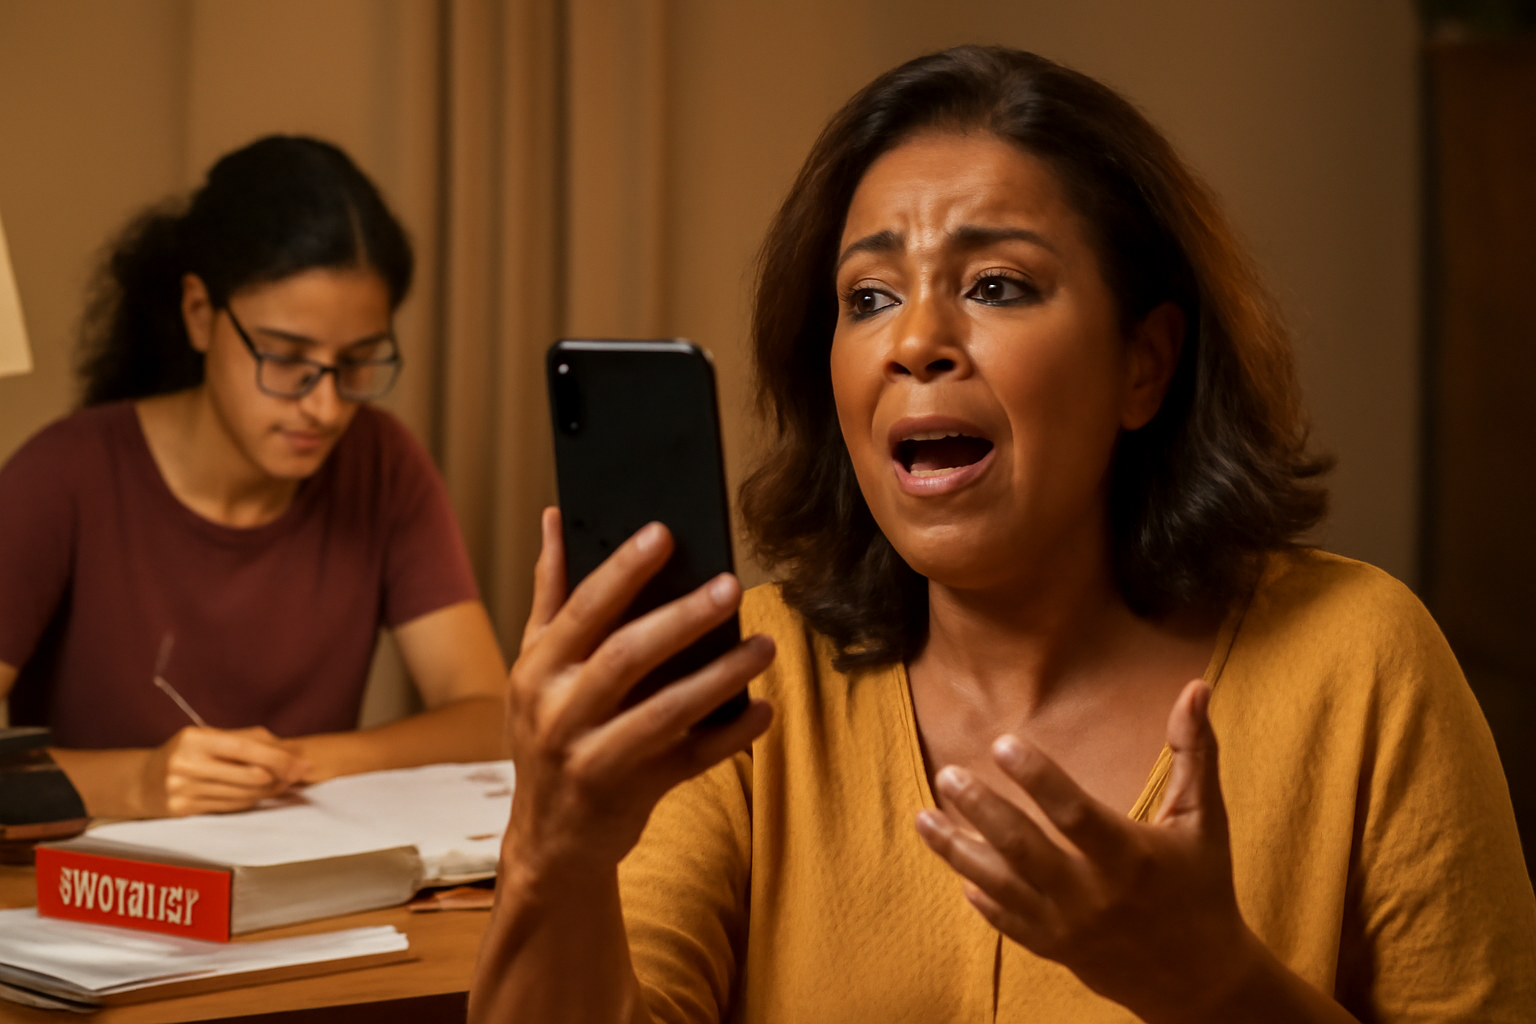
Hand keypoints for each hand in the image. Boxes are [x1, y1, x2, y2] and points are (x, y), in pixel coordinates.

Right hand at [139, 725, 308, 816]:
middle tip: (298, 775)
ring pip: (243, 794)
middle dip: (280, 776)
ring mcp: (183, 790)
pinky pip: (230, 806)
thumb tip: (287, 749)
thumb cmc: (185, 754)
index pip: (246, 748)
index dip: (278, 757)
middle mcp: (186, 764)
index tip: (301, 764)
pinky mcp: (183, 810)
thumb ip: (246, 738)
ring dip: (269, 791)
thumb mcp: (208, 737)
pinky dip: (250, 800)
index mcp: (194, 739)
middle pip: (249, 775)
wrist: (141, 781)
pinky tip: (260, 794)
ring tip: (284, 784)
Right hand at [503, 508, 774, 886]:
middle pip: (626, 658)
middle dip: (682, 619)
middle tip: (732, 585)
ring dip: (719, 676)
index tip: (665, 532)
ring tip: (764, 645)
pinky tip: (764, 708)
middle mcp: (559, 714)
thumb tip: (556, 516)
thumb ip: (550, 593)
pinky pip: (692, 761)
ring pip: (665, 713)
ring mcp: (595, 759)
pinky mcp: (633, 794)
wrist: (549, 838)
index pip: (582, 611)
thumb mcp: (536, 667)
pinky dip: (731, 735)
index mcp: (538, 671)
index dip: (622, 571)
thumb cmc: (547, 731)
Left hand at [915, 680, 1261, 1023]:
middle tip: (948, 774)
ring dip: (958, 851)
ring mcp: (1069, 926)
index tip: (1001, 743)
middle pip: (1025, 850)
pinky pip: (1006, 921)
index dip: (1038, 778)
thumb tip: (1196, 688)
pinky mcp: (1053, 948)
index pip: (1075, 814)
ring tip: (923, 817)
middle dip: (982, 811)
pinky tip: (956, 868)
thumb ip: (1194, 753)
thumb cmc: (1201, 885)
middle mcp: (1094, 896)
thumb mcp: (1204, 819)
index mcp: (1132, 858)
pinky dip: (980, 897)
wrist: (1199, 978)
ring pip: (1001, 886)